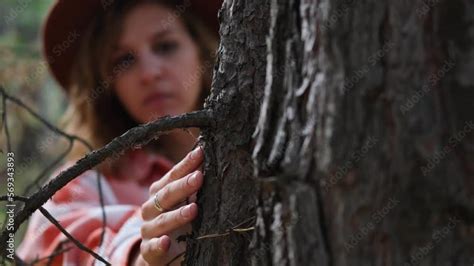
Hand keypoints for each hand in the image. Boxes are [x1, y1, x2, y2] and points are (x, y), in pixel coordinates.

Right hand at [137, 146, 203, 264]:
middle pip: (166, 195)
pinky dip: (158, 244)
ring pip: (161, 220)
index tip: (201, 153)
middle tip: (199, 177)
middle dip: (183, 186)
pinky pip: (152, 247)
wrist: (163, 254)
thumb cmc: (179, 221)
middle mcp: (151, 208)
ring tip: (194, 209)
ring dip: (177, 215)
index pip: (172, 176)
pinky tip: (166, 242)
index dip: (186, 164)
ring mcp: (149, 230)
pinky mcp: (148, 251)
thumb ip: (195, 186)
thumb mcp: (187, 202)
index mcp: (159, 193)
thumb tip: (214, 161)